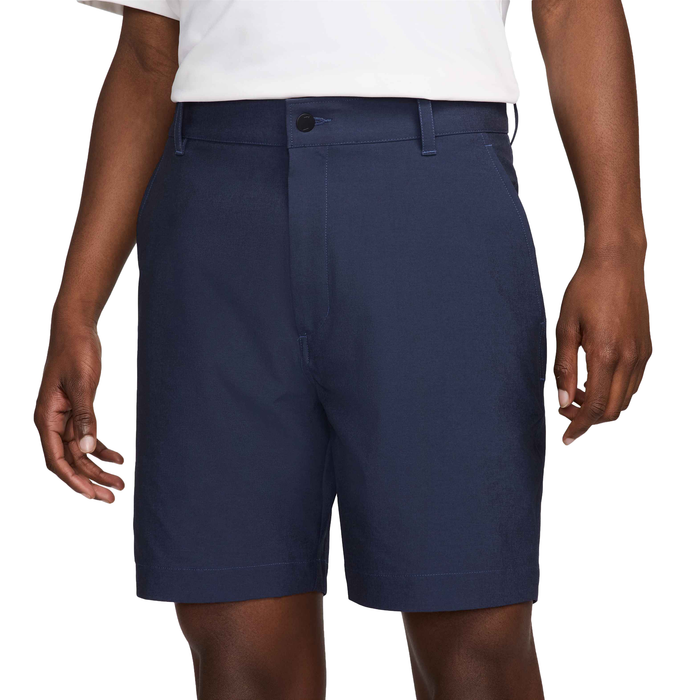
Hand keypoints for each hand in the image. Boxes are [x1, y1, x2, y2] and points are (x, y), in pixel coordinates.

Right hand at [35, 321, 123, 501]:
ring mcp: (65, 417)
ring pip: (81, 451)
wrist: (77, 330)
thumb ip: (86, 416)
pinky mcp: (78, 410)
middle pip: (70, 460)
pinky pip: (88, 436)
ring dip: (99, 468)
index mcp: (46, 417)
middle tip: (113, 496)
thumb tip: (89, 448)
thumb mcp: (82, 384)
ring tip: (120, 483)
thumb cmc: (75, 352)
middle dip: (90, 480)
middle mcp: (53, 421)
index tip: (93, 495)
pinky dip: (102, 449)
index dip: (74, 480)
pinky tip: (119, 458)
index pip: (57, 459)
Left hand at [554, 246, 650, 444]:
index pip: (593, 407)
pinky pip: (633, 383)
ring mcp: (641, 354)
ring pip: (624, 399)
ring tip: (576, 393)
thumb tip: (561, 400)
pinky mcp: (646, 348)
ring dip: (601, 406)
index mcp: (605, 354)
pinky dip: (614, 392)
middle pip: (611, 410)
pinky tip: (595, 379)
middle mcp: (629, 358)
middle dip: (588, 419)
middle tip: (564, 409)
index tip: (566, 438)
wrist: (617, 263)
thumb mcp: (564, 327)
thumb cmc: (585, 290)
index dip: (578, 426)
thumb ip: (564, 366)